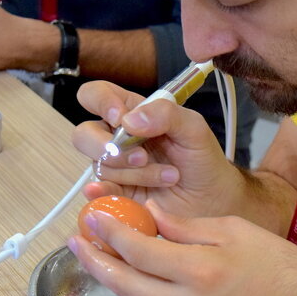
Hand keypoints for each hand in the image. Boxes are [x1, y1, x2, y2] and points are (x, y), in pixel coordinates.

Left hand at [67, 200, 296, 295]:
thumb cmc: (278, 264)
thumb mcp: (232, 230)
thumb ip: (184, 226)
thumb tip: (149, 215)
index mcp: (200, 271)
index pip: (139, 252)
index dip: (110, 234)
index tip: (92, 218)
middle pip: (125, 284)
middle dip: (95, 261)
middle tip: (75, 241)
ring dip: (116, 274)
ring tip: (100, 251)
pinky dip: (144, 287)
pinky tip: (138, 271)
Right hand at [73, 80, 246, 218]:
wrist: (212, 199)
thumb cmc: (201, 159)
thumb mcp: (193, 128)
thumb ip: (165, 114)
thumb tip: (128, 120)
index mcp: (133, 113)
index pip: (96, 96)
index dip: (101, 103)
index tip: (120, 119)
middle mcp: (117, 138)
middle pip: (84, 134)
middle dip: (107, 146)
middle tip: (142, 157)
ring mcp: (115, 168)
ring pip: (101, 165)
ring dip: (136, 173)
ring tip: (169, 176)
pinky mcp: (117, 193)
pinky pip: (98, 192)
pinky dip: (103, 193)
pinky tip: (121, 193)